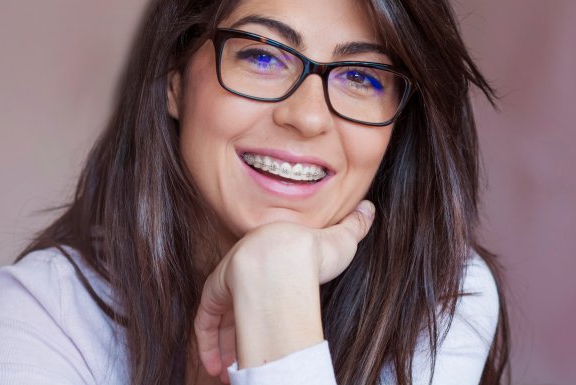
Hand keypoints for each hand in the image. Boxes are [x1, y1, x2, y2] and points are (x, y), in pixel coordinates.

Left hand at [194, 200, 375, 382]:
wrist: (289, 254)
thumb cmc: (316, 250)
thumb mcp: (341, 239)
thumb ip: (354, 225)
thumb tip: (370, 206)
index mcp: (269, 249)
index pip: (262, 279)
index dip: (263, 304)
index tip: (269, 325)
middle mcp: (245, 265)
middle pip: (240, 302)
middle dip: (242, 332)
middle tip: (248, 356)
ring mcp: (228, 279)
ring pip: (221, 317)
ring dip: (225, 346)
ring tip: (231, 372)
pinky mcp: (215, 293)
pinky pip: (205, 323)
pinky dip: (208, 346)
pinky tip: (217, 368)